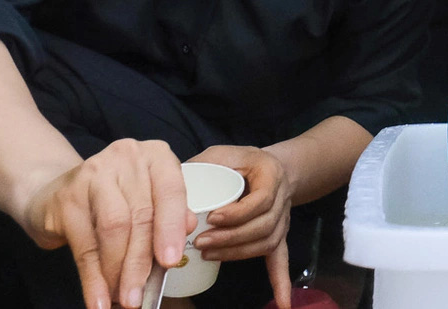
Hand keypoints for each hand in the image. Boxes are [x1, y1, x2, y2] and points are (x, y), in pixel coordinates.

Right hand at [20, 138, 191, 308]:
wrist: (53, 192)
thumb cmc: (114, 198)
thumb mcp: (147, 199)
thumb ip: (169, 213)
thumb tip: (188, 230)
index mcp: (156, 156)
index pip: (171, 192)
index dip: (171, 229)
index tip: (170, 261)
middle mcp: (127, 157)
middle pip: (141, 216)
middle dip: (141, 262)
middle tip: (139, 296)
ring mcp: (94, 173)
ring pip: (113, 229)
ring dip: (118, 271)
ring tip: (122, 299)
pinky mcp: (66, 197)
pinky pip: (84, 245)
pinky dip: (93, 277)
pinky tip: (97, 298)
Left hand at [187, 144, 294, 307]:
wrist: (270, 167)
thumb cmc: (240, 160)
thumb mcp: (221, 153)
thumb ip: (198, 166)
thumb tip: (166, 188)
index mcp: (271, 174)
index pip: (260, 200)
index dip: (237, 214)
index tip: (212, 219)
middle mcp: (281, 198)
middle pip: (263, 226)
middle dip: (231, 238)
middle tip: (202, 243)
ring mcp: (281, 219)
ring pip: (266, 243)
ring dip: (238, 253)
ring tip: (209, 256)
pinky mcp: (277, 235)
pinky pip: (281, 258)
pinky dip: (280, 281)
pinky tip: (281, 303)